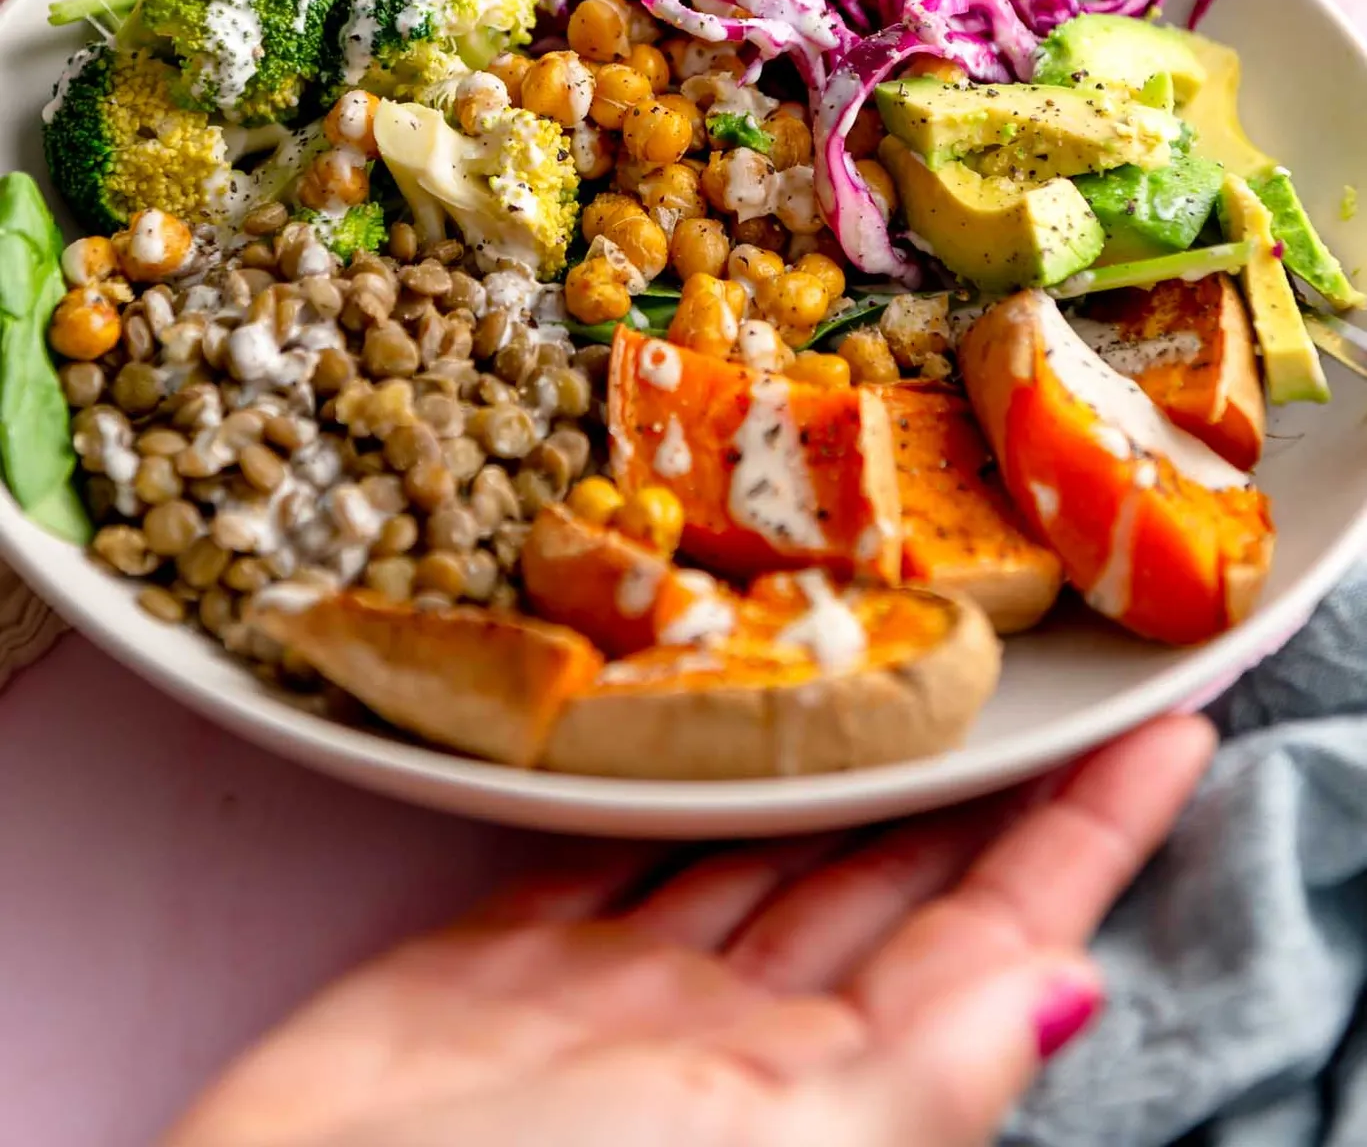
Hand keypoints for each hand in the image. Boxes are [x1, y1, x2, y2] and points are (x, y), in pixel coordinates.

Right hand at [165, 716, 1213, 1146]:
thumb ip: (917, 1081)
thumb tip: (1068, 996)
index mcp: (822, 1096)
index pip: (995, 938)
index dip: (1088, 839)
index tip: (1174, 738)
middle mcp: (736, 1043)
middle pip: (893, 882)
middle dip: (978, 787)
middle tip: (1050, 674)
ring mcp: (618, 1000)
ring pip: (767, 852)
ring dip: (843, 770)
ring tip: (904, 670)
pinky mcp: (500, 965)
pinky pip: (613, 852)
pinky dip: (670, 791)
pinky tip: (700, 732)